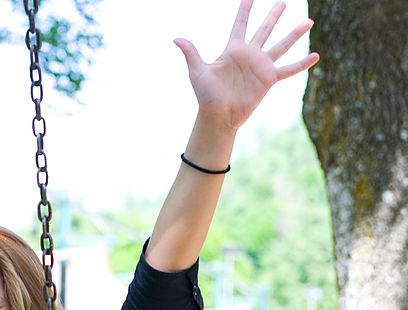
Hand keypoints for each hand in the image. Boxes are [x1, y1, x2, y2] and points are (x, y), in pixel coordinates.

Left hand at [174, 0, 319, 130]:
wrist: (218, 115)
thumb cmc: (206, 95)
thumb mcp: (198, 72)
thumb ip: (191, 54)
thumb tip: (176, 39)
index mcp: (232, 50)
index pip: (240, 25)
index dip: (244, 10)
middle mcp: (249, 55)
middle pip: (264, 30)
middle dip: (273, 16)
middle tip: (282, 2)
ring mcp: (261, 66)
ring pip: (281, 45)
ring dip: (294, 34)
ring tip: (309, 21)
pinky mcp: (269, 79)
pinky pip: (289, 69)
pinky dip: (302, 63)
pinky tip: (315, 55)